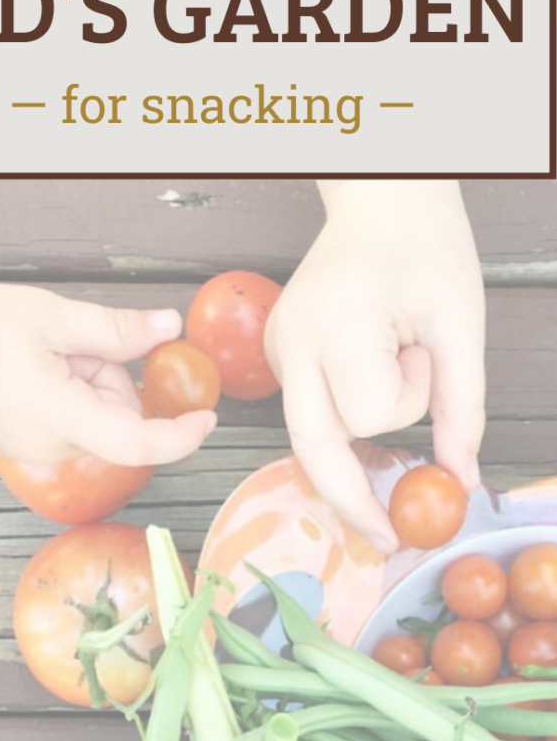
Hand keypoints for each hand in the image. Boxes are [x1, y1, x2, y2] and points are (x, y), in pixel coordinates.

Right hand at [0, 280, 216, 464]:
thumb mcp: (53, 317)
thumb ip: (118, 329)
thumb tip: (169, 327)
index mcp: (62, 417)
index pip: (139, 443)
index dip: (181, 435)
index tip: (208, 417)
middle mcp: (52, 446)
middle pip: (116, 414)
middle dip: (109, 374)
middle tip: (70, 343)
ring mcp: (35, 449)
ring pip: (94, 413)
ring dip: (85, 378)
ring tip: (41, 352)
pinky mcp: (24, 443)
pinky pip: (69, 418)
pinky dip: (67, 390)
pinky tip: (32, 366)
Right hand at [265, 180, 485, 552]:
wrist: (379, 201)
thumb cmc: (425, 246)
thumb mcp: (462, 323)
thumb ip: (463, 408)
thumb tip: (462, 480)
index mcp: (336, 326)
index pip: (369, 413)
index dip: (409, 400)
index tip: (424, 356)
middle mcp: (291, 343)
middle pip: (313, 450)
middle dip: (352, 500)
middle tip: (388, 539)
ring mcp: (277, 348)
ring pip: (312, 436)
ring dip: (356, 442)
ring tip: (392, 381)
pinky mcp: (277, 351)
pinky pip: (308, 411)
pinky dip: (341, 419)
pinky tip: (363, 376)